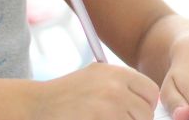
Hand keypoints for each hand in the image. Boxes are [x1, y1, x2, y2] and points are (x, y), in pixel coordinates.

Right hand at [35, 63, 159, 119]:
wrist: (37, 105)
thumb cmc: (66, 95)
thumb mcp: (95, 77)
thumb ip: (122, 84)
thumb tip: (150, 102)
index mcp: (116, 73)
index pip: (151, 92)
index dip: (146, 105)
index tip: (136, 112)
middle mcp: (115, 88)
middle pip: (145, 113)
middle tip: (118, 118)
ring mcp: (106, 107)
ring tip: (103, 119)